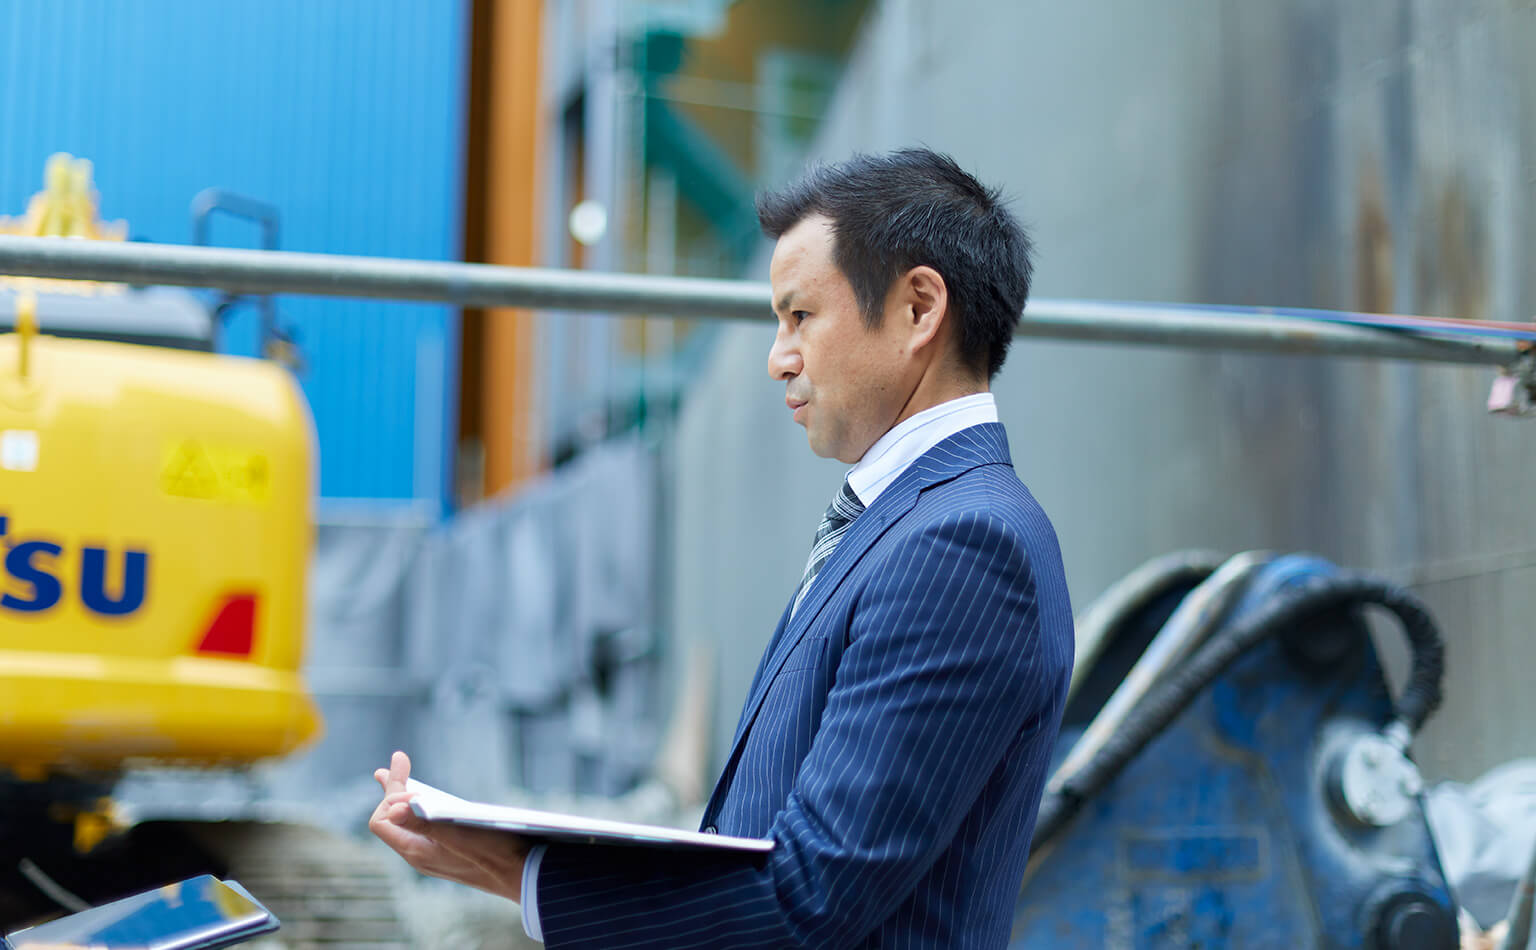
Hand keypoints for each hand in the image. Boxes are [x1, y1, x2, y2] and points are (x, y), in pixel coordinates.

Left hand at [369, 750, 530, 901]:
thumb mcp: (459, 834)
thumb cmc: (495, 854)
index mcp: (416, 851)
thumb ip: (425, 823)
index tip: (408, 770)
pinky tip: (432, 799)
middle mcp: (419, 856)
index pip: (381, 820)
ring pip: (409, 823)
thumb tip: (392, 809)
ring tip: (401, 776)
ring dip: (406, 797)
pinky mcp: (448, 853)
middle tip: (397, 760)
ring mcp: (433, 856)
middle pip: (392, 820)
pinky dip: (422, 809)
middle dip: (394, 788)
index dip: (390, 793)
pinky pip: (424, 829)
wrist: (524, 875)